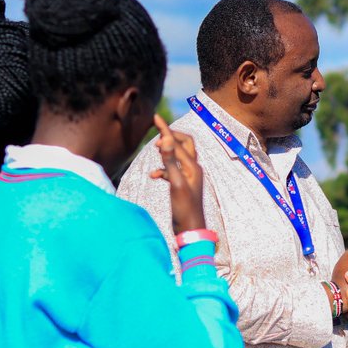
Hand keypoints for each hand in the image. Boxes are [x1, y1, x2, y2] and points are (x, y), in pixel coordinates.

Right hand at [148, 114, 205, 233]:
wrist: (190, 230)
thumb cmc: (184, 209)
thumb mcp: (175, 184)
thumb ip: (170, 161)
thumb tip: (166, 139)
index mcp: (193, 166)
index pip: (178, 142)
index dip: (165, 129)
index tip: (154, 117)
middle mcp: (193, 169)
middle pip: (185, 144)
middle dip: (171, 136)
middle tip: (157, 131)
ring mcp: (189, 178)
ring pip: (179, 157)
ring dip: (167, 152)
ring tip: (155, 151)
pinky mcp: (182, 186)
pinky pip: (173, 171)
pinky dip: (163, 169)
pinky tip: (153, 175)